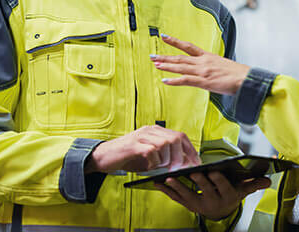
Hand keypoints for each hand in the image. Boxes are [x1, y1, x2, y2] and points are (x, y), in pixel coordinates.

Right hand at [85, 125, 199, 173]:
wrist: (102, 157)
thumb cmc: (127, 158)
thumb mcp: (149, 157)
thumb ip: (165, 157)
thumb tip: (184, 165)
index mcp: (155, 131)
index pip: (180, 136)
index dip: (190, 150)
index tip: (196, 163)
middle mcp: (150, 131)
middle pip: (175, 138)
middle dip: (181, 156)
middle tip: (178, 169)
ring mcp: (141, 136)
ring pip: (165, 144)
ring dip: (167, 159)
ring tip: (161, 167)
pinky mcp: (133, 145)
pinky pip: (151, 151)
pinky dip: (154, 161)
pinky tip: (150, 166)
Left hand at [151, 34, 249, 95]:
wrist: (246, 79)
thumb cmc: (239, 74)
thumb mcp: (224, 66)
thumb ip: (214, 66)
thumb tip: (210, 70)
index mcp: (208, 56)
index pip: (188, 46)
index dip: (175, 41)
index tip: (164, 37)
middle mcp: (203, 62)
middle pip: (180, 57)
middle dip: (165, 56)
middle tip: (152, 56)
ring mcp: (202, 71)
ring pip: (180, 67)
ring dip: (166, 65)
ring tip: (155, 64)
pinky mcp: (204, 81)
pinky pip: (185, 80)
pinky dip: (174, 80)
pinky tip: (165, 81)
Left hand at [156, 171, 270, 219]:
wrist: (221, 211)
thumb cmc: (232, 194)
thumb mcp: (244, 190)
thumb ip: (254, 184)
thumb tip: (268, 179)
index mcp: (227, 196)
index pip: (223, 188)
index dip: (218, 180)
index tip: (213, 171)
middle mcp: (213, 202)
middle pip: (205, 191)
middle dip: (197, 182)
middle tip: (191, 172)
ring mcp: (199, 204)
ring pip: (187, 196)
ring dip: (177, 188)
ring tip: (168, 179)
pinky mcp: (188, 205)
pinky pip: (176, 198)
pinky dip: (167, 191)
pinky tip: (158, 183)